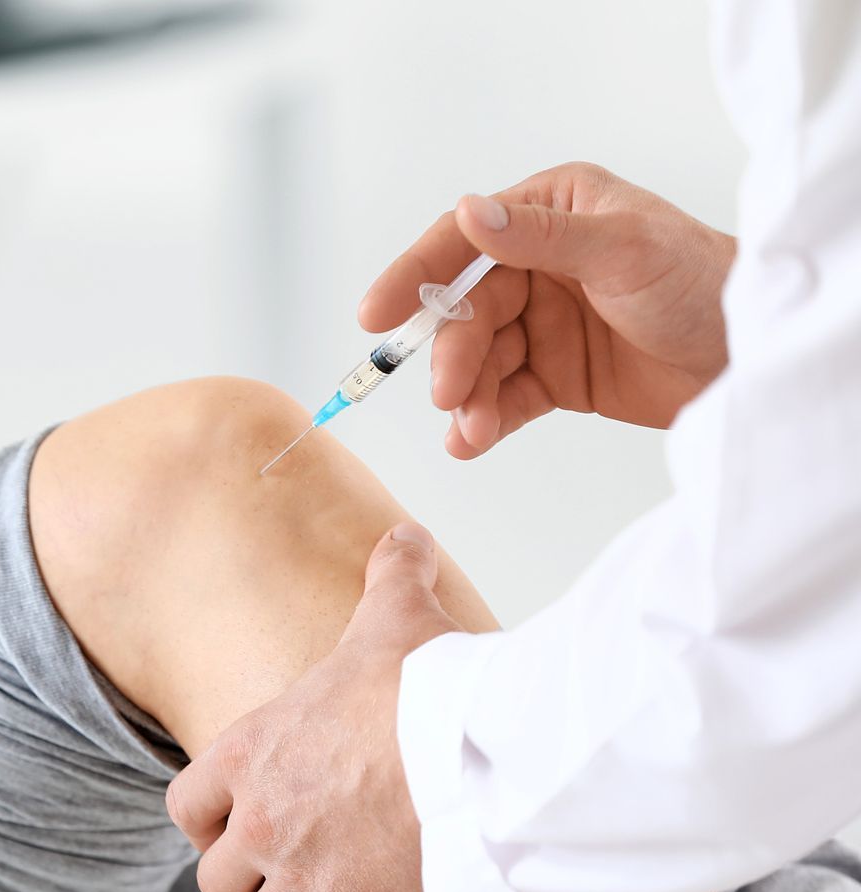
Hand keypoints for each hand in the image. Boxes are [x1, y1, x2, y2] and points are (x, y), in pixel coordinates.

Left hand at [166, 522, 461, 891]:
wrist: (468, 751)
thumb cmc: (425, 684)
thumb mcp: (393, 616)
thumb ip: (390, 575)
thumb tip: (406, 536)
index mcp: (250, 754)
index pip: (186, 805)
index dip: (202, 824)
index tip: (223, 831)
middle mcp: (260, 821)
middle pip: (215, 881)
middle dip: (239, 888)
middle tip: (267, 890)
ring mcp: (301, 874)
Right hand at [361, 162, 735, 458]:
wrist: (753, 356)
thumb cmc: (703, 284)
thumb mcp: (623, 249)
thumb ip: (541, 237)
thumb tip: (472, 213)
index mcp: (551, 214)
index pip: (463, 241)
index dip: (414, 276)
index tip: (375, 315)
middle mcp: (539, 265)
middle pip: (467, 313)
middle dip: (453, 356)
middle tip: (449, 394)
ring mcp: (544, 323)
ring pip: (479, 361)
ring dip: (466, 396)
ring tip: (469, 429)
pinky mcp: (555, 375)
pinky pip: (503, 397)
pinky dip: (483, 420)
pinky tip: (471, 441)